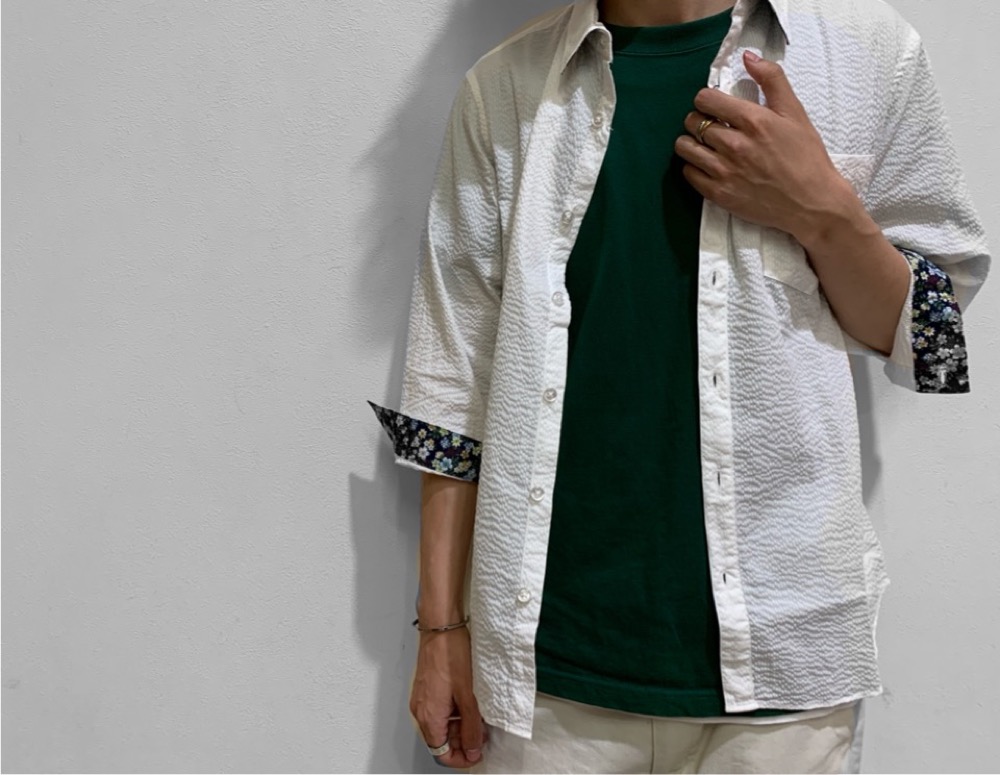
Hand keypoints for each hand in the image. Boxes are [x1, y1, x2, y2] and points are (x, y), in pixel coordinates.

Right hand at [410, 625, 487, 767]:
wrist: (441, 627)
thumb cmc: (451, 654)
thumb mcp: (468, 696)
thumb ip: (471, 727)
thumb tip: (472, 749)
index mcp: (429, 716)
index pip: (441, 753)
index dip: (460, 758)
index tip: (476, 754)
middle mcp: (421, 710)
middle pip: (440, 740)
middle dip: (462, 741)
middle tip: (481, 732)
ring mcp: (422, 698)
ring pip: (440, 724)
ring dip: (459, 725)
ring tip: (477, 714)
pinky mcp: (426, 688)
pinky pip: (439, 709)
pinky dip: (453, 712)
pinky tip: (468, 701)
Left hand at [674, 49, 855, 243]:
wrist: (812, 203)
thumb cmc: (806, 157)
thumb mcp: (795, 112)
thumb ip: (772, 80)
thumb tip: (748, 57)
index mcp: (753, 121)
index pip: (706, 99)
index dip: (707, 99)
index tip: (715, 106)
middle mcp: (735, 145)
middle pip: (693, 122)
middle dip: (699, 120)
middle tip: (711, 126)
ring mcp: (725, 171)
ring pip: (685, 147)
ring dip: (690, 142)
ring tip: (704, 144)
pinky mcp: (719, 194)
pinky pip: (689, 174)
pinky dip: (693, 167)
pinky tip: (707, 165)